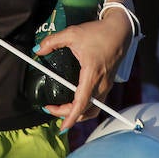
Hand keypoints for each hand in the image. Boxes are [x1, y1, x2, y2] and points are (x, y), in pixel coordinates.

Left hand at [37, 12, 130, 131]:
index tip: (62, 126)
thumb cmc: (99, 33)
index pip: (82, 102)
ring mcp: (106, 85)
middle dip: (69, 116)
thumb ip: (53, 41)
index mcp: (92, 74)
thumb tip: (38, 49)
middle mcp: (101, 84)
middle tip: (51, 109)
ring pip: (93, 109)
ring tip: (62, 108)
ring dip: (78, 113)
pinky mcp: (108, 83)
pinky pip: (97, 102)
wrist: (120, 30)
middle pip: (87, 110)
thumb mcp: (72, 33)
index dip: (71, 116)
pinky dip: (85, 106)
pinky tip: (74, 99)